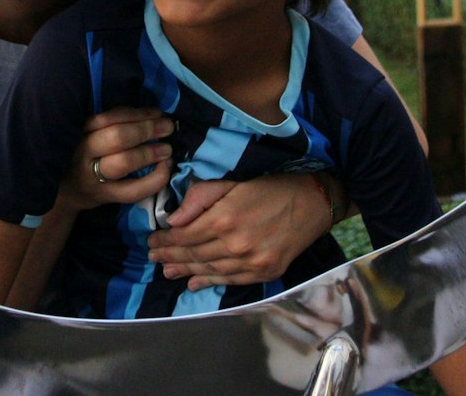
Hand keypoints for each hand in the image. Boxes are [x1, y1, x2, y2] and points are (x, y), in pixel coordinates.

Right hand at [61, 106, 172, 210]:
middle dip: (146, 129)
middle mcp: (85, 153)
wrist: (71, 189)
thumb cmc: (88, 154)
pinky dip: (156, 178)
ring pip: (123, 162)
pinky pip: (134, 190)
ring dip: (150, 153)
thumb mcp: (91, 133)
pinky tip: (166, 168)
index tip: (157, 112)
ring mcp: (95, 177)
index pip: (107, 118)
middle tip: (167, 127)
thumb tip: (154, 114)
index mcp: (82, 132)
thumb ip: (114, 123)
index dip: (136, 114)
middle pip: (116, 137)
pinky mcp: (107, 197)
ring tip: (167, 149)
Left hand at [146, 171, 331, 289]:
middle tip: (153, 258)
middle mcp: (235, 245)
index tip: (152, 241)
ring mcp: (251, 263)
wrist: (314, 202)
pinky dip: (210, 283)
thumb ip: (200, 199)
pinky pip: (230, 281)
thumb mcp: (233, 182)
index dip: (165, 241)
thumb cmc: (271, 187)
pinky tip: (194, 283)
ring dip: (185, 272)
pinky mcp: (265, 273)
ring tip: (167, 272)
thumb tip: (174, 220)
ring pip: (209, 271)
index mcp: (224, 219)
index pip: (184, 236)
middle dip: (170, 257)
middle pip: (193, 256)